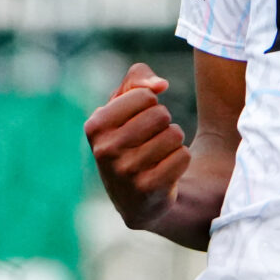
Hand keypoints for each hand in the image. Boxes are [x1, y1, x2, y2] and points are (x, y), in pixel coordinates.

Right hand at [87, 63, 189, 228]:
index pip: (144, 95)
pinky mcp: (148, 188)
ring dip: (173, 142)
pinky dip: (181, 160)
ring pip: (174, 135)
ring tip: (158, 155)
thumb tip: (160, 84)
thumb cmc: (129, 139)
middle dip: (163, 124)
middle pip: (161, 114)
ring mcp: (126, 172)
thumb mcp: (124, 105)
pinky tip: (165, 170)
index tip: (138, 121)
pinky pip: (183, 156)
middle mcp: (105, 149)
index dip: (149, 104)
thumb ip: (137, 79)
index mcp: (95, 126)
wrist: (136, 199)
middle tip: (150, 139)